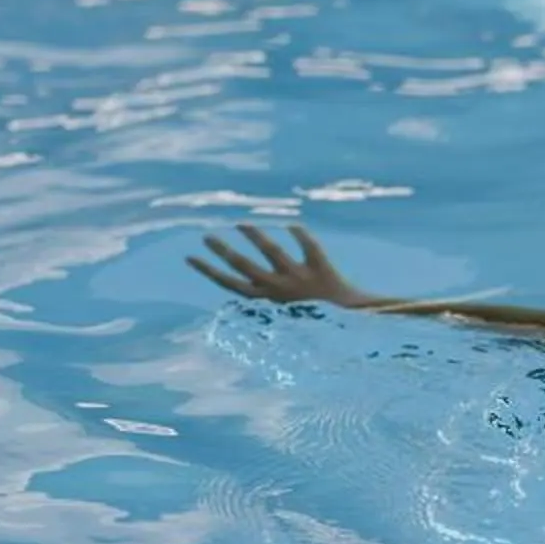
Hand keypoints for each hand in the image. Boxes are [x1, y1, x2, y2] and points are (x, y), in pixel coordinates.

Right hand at [189, 221, 370, 307]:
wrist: (354, 319)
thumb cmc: (320, 315)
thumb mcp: (288, 308)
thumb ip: (269, 290)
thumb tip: (244, 277)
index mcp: (269, 300)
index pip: (231, 284)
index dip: (208, 270)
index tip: (190, 256)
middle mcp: (280, 289)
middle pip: (244, 266)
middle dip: (222, 251)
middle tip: (206, 236)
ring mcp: (299, 279)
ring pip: (271, 252)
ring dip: (254, 236)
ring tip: (240, 223)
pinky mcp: (321, 270)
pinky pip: (309, 247)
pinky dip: (300, 235)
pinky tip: (292, 223)